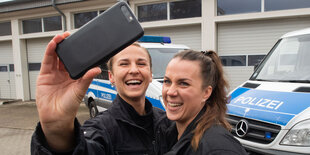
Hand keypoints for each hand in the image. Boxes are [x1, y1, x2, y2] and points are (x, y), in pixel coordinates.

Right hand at [36, 32, 100, 149]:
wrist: (56, 117)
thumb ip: (87, 78)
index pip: (75, 60)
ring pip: (55, 56)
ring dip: (57, 45)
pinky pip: (47, 61)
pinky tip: (53, 45)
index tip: (80, 42)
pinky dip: (50, 52)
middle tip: (69, 36)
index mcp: (74, 75)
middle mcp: (63, 73)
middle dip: (66, 45)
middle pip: (64, 55)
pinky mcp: (44, 75)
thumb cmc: (69, 106)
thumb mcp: (80, 90)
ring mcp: (53, 73)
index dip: (76, 50)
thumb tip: (97, 69)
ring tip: (61, 37)